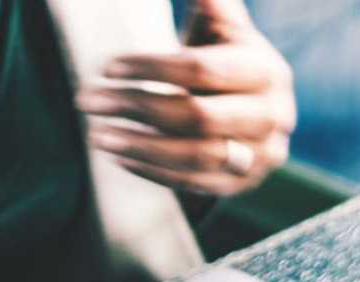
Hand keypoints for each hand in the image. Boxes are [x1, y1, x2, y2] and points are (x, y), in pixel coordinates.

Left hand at [75, 0, 294, 196]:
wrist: (255, 114)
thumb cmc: (226, 62)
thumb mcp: (223, 31)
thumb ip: (213, 6)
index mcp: (266, 71)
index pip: (201, 69)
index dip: (151, 67)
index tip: (106, 66)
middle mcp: (271, 116)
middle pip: (196, 115)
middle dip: (136, 107)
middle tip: (88, 101)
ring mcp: (258, 155)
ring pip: (194, 156)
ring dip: (139, 145)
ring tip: (96, 135)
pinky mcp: (241, 185)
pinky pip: (191, 183)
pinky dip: (151, 171)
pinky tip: (117, 157)